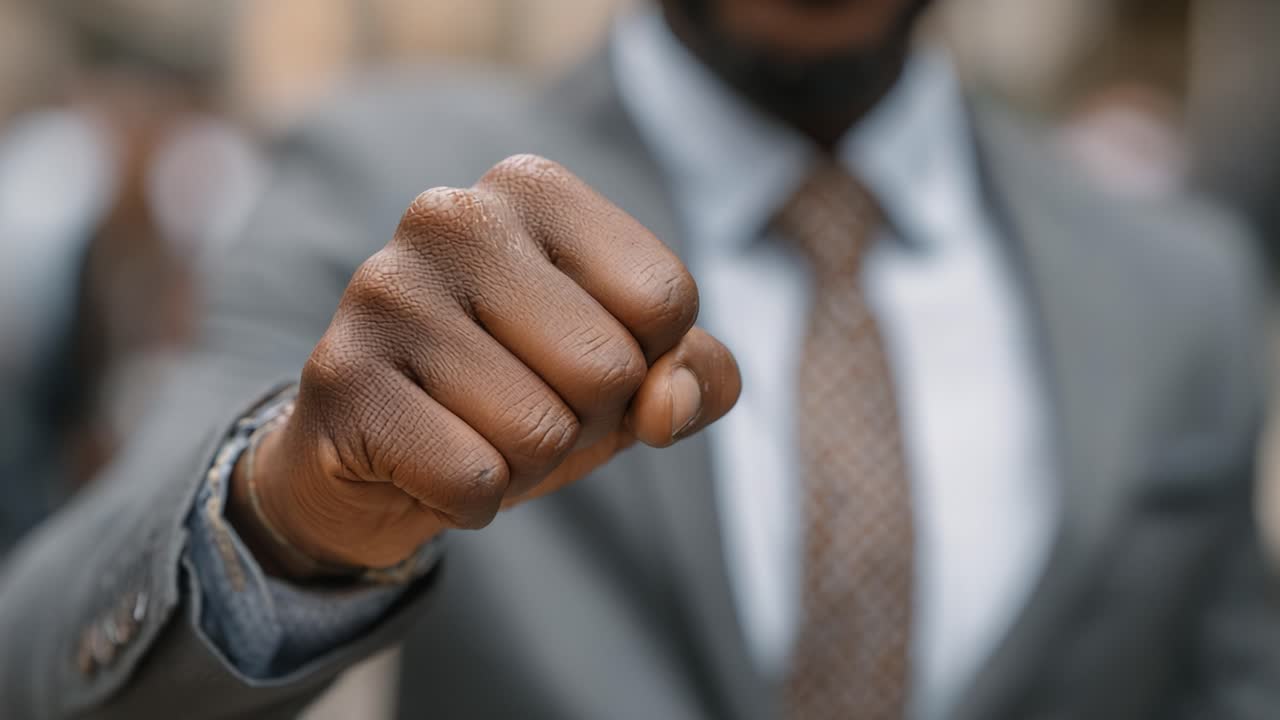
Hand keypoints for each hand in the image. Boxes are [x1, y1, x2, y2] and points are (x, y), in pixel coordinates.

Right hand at [228, 155, 740, 578]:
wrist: (374, 460)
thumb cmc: (519, 392)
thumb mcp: (629, 376)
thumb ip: (695, 375)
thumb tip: (668, 405)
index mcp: (533, 188)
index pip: (666, 297)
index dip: (644, 363)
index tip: (577, 359)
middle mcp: (454, 216)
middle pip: (609, 367)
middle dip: (585, 421)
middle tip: (520, 405)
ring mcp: (386, 291)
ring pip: (540, 431)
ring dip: (525, 465)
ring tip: (472, 432)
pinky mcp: (341, 378)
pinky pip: (473, 479)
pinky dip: (469, 501)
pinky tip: (426, 465)